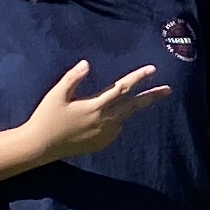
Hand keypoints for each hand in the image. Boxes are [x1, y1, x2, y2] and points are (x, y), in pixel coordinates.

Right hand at [18, 60, 170, 165]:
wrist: (41, 146)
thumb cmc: (47, 117)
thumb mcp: (56, 95)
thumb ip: (72, 78)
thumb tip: (87, 63)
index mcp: (94, 106)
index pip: (121, 88)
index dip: (137, 77)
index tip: (152, 69)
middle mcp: (104, 121)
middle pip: (133, 106)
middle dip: (152, 96)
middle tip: (168, 89)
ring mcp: (104, 134)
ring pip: (125, 117)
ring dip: (133, 107)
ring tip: (146, 98)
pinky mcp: (101, 143)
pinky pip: (116, 129)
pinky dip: (117, 120)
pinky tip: (111, 117)